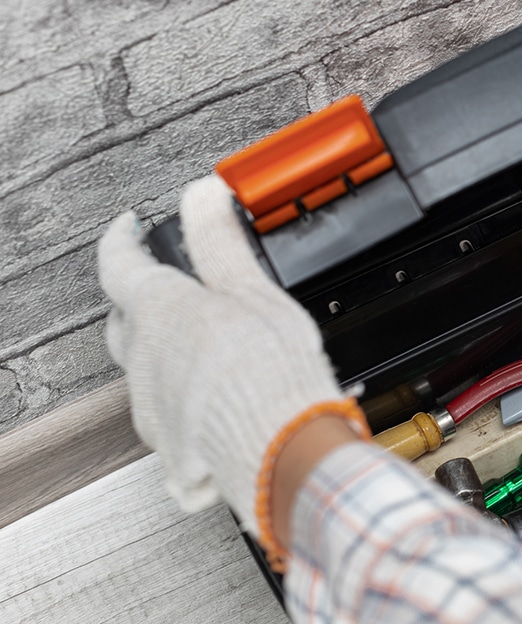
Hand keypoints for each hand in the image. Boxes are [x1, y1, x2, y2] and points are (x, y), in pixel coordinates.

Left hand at [98, 175, 367, 566]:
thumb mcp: (252, 288)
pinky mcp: (171, 444)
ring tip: (206, 344)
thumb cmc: (266, 372)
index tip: (128, 227)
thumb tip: (203, 194)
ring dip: (167, 349)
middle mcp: (142, 360)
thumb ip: (220, 239)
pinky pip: (168, 410)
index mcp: (157, 313)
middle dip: (140, 297)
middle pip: (124, 320)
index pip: (119, 263)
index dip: (122, 239)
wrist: (280, 449)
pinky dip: (186, 394)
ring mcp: (153, 405)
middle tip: (167, 285)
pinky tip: (218, 393)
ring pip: (145, 367)